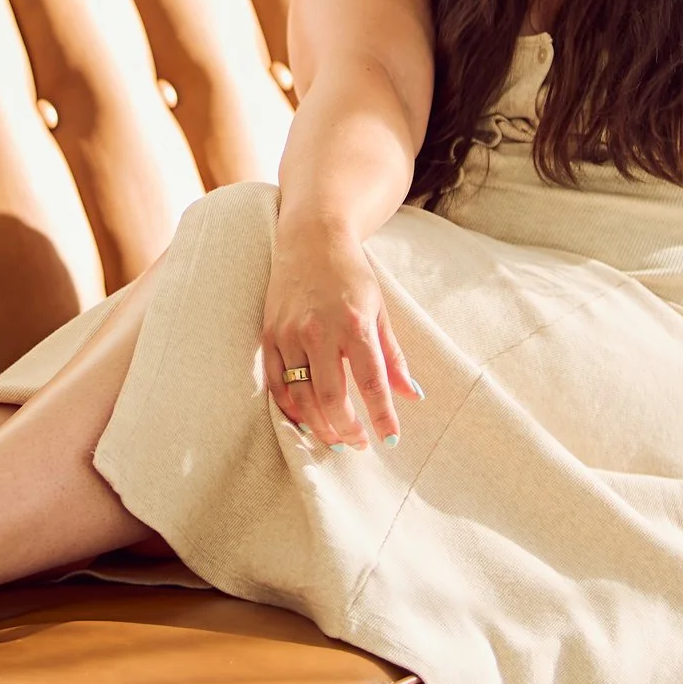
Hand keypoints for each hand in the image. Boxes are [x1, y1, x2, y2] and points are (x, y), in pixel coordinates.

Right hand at [260, 224, 423, 451]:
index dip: (382, 417)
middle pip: (332, 399)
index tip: (390, 440)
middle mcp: (319, 331)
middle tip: (359, 445)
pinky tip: (305, 420)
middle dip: (347, 430)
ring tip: (334, 439)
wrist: (311, 238)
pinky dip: (290, 408)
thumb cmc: (351, 275)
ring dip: (319, 426)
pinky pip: (276, 383)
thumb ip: (393, 356)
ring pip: (301, 397)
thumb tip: (413, 395)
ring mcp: (290, 334)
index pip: (372, 383)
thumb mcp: (380, 311)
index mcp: (354, 324)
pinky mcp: (269, 335)